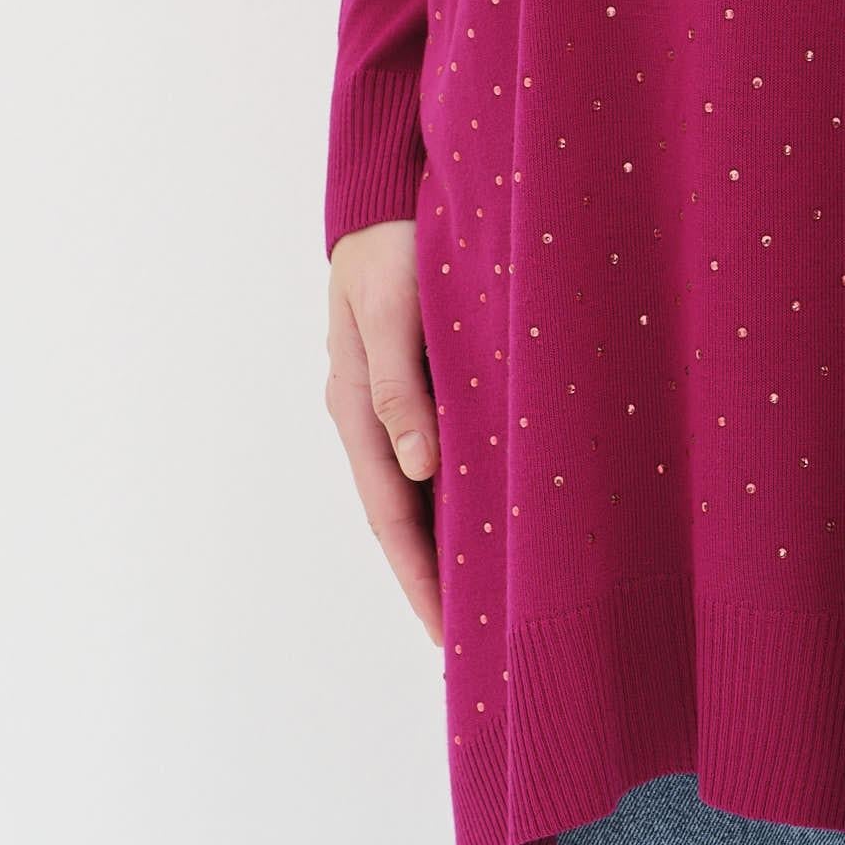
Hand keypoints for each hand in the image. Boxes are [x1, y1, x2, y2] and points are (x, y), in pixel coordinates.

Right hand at [325, 217, 442, 647]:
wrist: (387, 202)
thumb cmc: (392, 250)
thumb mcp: (394, 307)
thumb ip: (400, 384)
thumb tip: (418, 466)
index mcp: (356, 409)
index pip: (390, 515)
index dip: (417, 578)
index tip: (446, 634)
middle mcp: (370, 418)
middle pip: (402, 517)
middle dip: (431, 580)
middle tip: (471, 642)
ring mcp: (392, 405)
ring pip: (420, 493)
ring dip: (446, 543)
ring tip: (484, 599)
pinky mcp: (418, 386)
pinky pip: (438, 456)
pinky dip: (458, 495)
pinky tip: (489, 518)